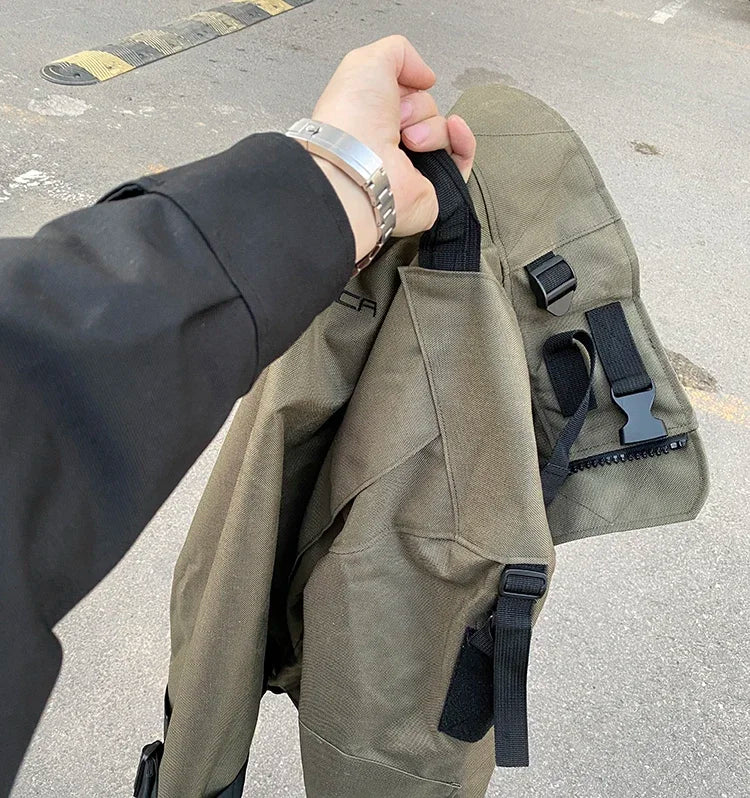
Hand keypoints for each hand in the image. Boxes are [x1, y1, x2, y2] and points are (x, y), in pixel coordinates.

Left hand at [310, 36, 475, 261]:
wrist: (360, 169)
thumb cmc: (352, 122)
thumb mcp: (368, 62)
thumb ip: (398, 52)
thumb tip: (425, 75)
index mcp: (369, 117)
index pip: (403, 92)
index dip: (404, 84)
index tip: (392, 90)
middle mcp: (388, 143)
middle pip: (425, 109)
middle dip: (417, 107)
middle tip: (397, 120)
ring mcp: (411, 166)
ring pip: (443, 131)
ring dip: (432, 128)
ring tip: (410, 140)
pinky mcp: (432, 186)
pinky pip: (462, 157)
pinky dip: (462, 140)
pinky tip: (454, 130)